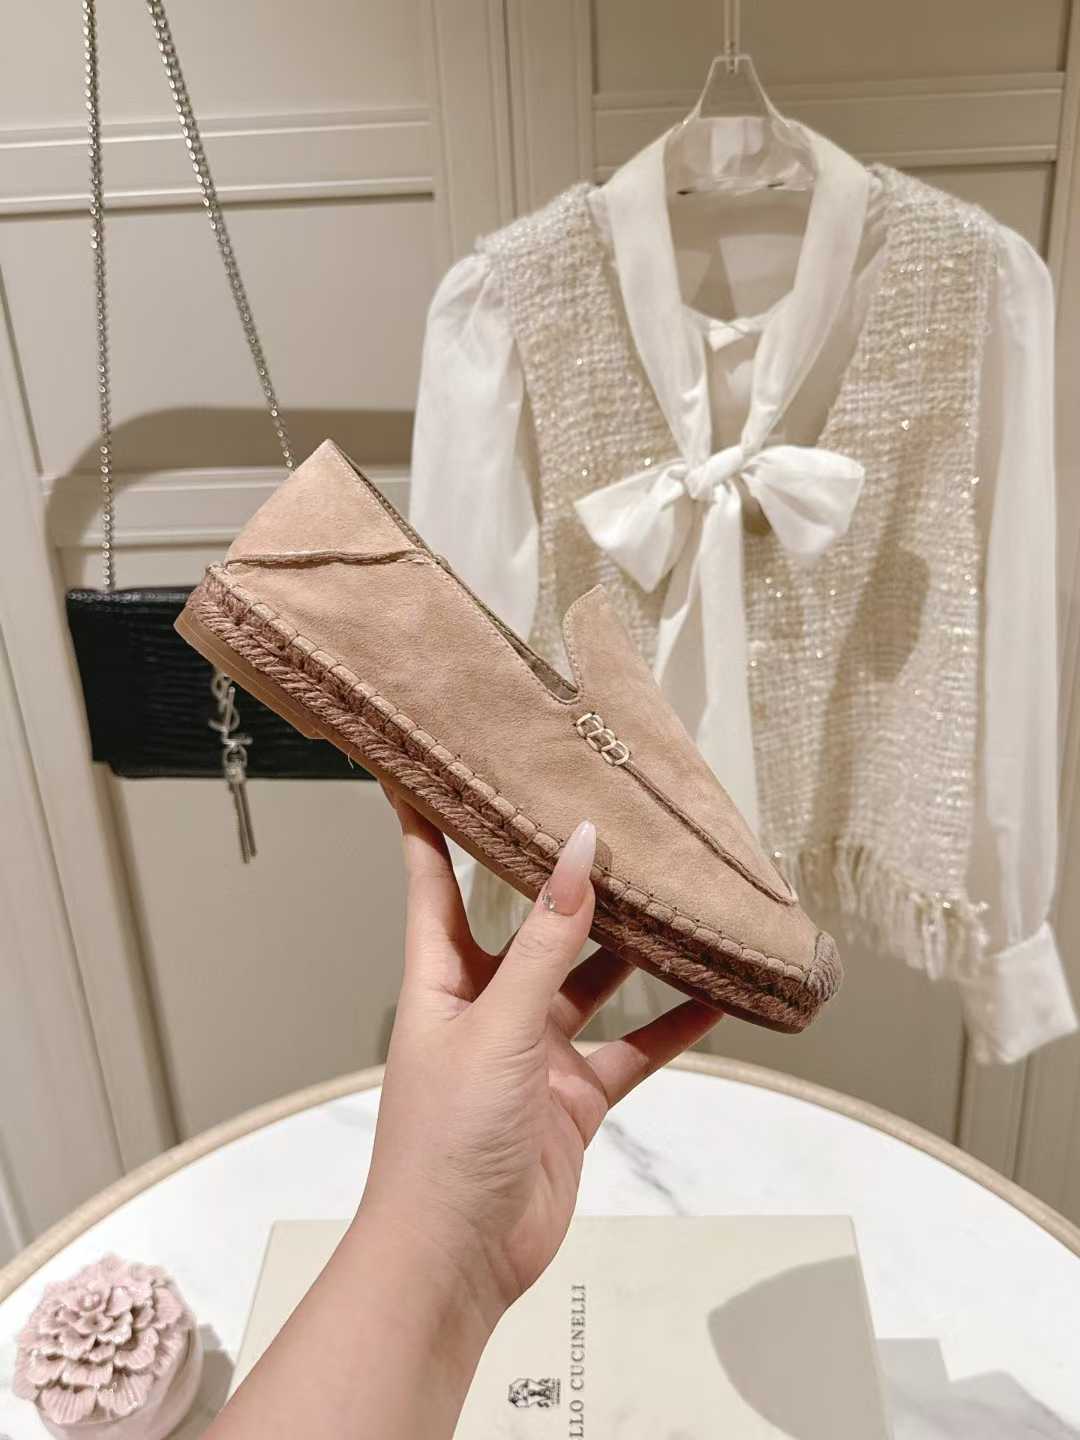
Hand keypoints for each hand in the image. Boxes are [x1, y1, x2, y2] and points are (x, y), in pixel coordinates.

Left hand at [359, 787, 723, 1327]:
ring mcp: (532, 1051)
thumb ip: (546, 940)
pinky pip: (631, 1049)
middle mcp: (486, 1003)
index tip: (433, 763)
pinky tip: (715, 996)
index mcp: (440, 977)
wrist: (456, 1260)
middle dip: (563, 875)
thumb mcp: (498, 1026)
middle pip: (529, 921)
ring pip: (590, 980)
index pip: (431, 878)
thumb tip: (578, 851)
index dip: (429, 821)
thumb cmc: (444, 1143)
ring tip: (676, 894)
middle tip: (606, 816)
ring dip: (631, 947)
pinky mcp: (572, 1096)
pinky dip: (671, 1026)